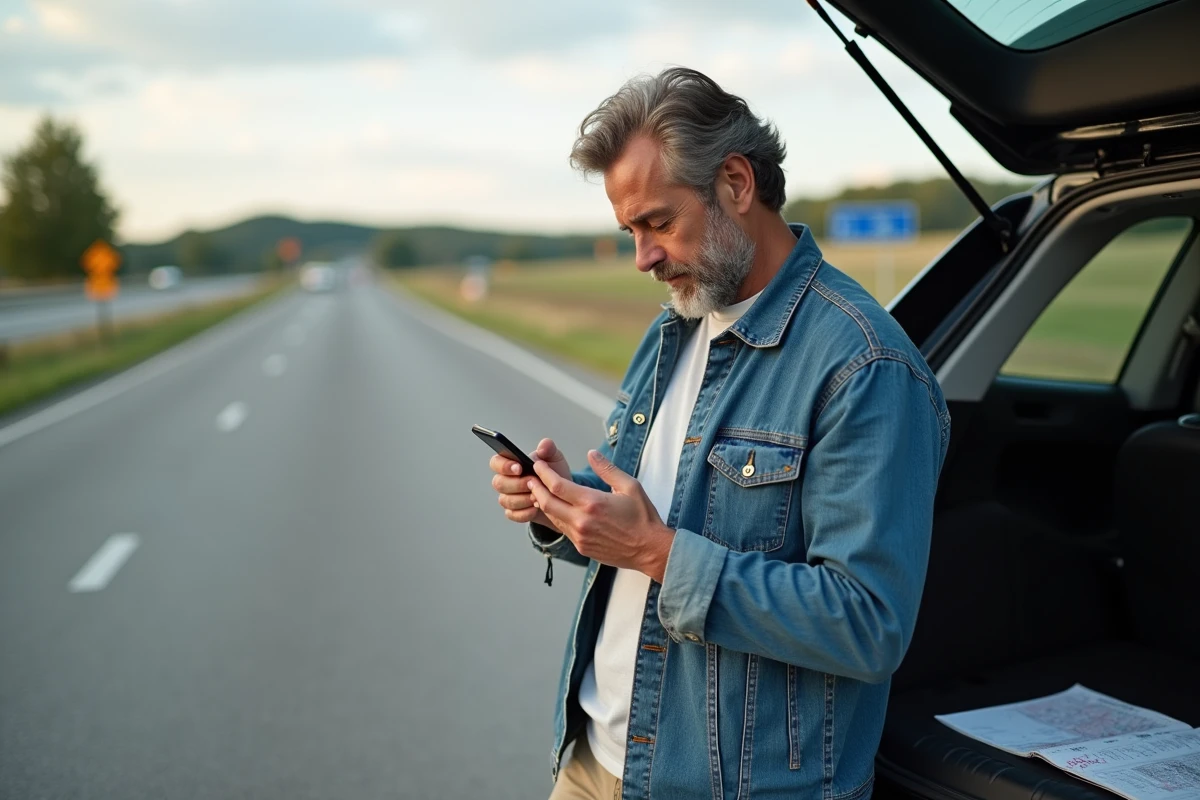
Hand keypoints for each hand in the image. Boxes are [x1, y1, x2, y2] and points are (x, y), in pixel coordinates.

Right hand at [490, 438, 571, 529]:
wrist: (563, 496)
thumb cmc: (555, 474)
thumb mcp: (554, 459)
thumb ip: (549, 449)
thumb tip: (543, 445)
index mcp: (511, 464)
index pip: (496, 462)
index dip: (504, 466)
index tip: (519, 468)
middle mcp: (505, 481)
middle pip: (498, 483)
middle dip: (516, 484)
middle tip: (532, 483)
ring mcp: (508, 497)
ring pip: (505, 500)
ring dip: (522, 499)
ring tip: (538, 496)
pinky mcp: (514, 512)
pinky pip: (513, 514)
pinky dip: (525, 512)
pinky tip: (536, 508)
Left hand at [528, 449, 674, 581]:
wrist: (650, 550)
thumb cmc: (643, 517)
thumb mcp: (630, 486)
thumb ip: (607, 469)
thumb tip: (591, 454)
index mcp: (592, 502)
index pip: (557, 485)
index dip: (544, 473)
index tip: (538, 465)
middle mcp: (582, 521)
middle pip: (547, 502)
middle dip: (536, 488)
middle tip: (531, 478)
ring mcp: (580, 537)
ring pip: (553, 518)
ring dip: (544, 503)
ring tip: (539, 492)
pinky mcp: (582, 547)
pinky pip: (563, 530)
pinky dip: (557, 517)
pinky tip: (557, 509)